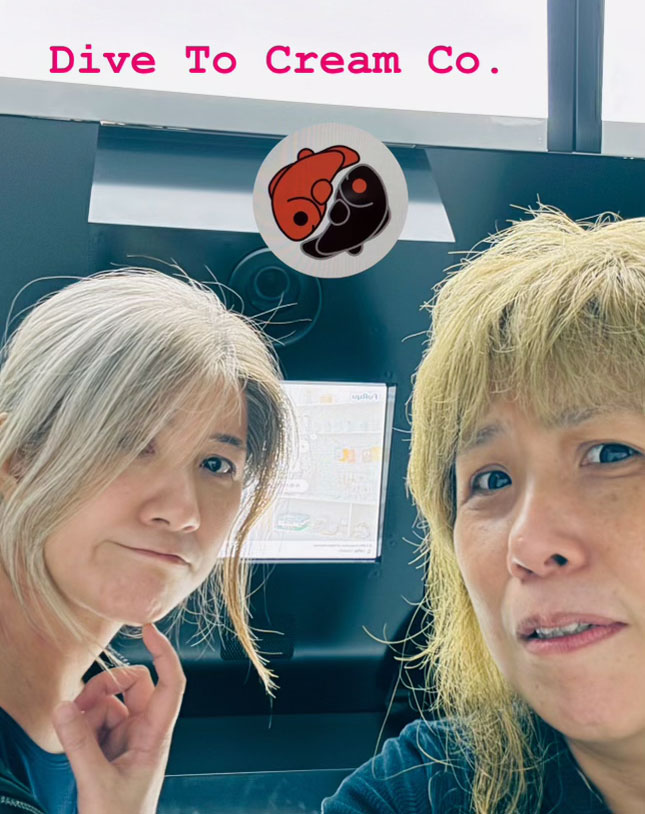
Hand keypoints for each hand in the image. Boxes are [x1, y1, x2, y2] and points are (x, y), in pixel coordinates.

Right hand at [52, 624, 185, 813]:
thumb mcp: (97, 783)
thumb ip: (79, 745)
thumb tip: (63, 706)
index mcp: (156, 736)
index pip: (171, 684)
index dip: (164, 654)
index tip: (148, 630)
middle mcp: (145, 731)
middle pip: (134, 684)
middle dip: (105, 686)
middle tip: (78, 706)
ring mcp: (129, 737)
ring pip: (110, 702)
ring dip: (89, 711)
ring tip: (75, 738)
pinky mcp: (111, 746)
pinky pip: (96, 720)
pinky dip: (82, 726)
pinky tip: (76, 747)